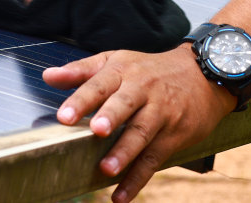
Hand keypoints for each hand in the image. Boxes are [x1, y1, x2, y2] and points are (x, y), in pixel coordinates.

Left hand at [43, 45, 233, 202]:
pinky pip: (154, 157)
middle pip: (125, 103)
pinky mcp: (174, 134)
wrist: (202, 74)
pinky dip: (138, 178)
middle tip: (96, 131)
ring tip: (106, 169)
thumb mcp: (116, 61)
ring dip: (124, 152)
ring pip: (142, 133)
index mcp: (123, 71)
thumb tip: (47, 76)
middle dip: (111, 117)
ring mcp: (160, 112)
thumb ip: (81, 71)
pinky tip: (121, 195)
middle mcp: (142, 90)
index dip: (82, 99)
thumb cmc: (148, 70)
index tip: (64, 116)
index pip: (100, 84)